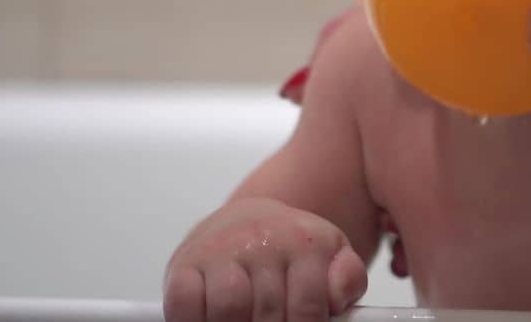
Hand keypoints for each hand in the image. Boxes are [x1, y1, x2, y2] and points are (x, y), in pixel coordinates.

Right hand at [163, 197, 366, 321]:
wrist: (247, 219)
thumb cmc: (292, 247)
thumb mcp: (331, 256)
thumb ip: (346, 278)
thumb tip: (337, 299)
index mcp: (304, 241)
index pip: (307, 308)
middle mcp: (261, 239)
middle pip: (268, 314)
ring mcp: (220, 250)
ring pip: (228, 309)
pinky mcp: (183, 263)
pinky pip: (184, 303)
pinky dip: (193, 320)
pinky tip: (210, 320)